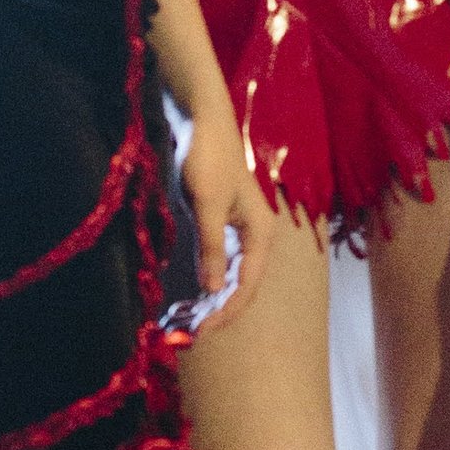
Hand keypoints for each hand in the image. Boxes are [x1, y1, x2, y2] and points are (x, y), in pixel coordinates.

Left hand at [178, 97, 271, 336]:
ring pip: (229, 272)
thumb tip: (214, 288)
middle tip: (191, 331)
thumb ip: (211, 247)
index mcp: (260, 232)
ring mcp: (238, 228)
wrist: (201, 119)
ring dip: (211, 295)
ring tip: (190, 316)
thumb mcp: (207, 205)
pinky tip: (191, 287)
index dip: (226, 310)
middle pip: (240, 282)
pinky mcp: (221, 220)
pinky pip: (217, 257)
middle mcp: (254, 234)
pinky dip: (205, 274)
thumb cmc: (208, 158)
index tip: (203, 331)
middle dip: (218, 307)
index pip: (247, 284)